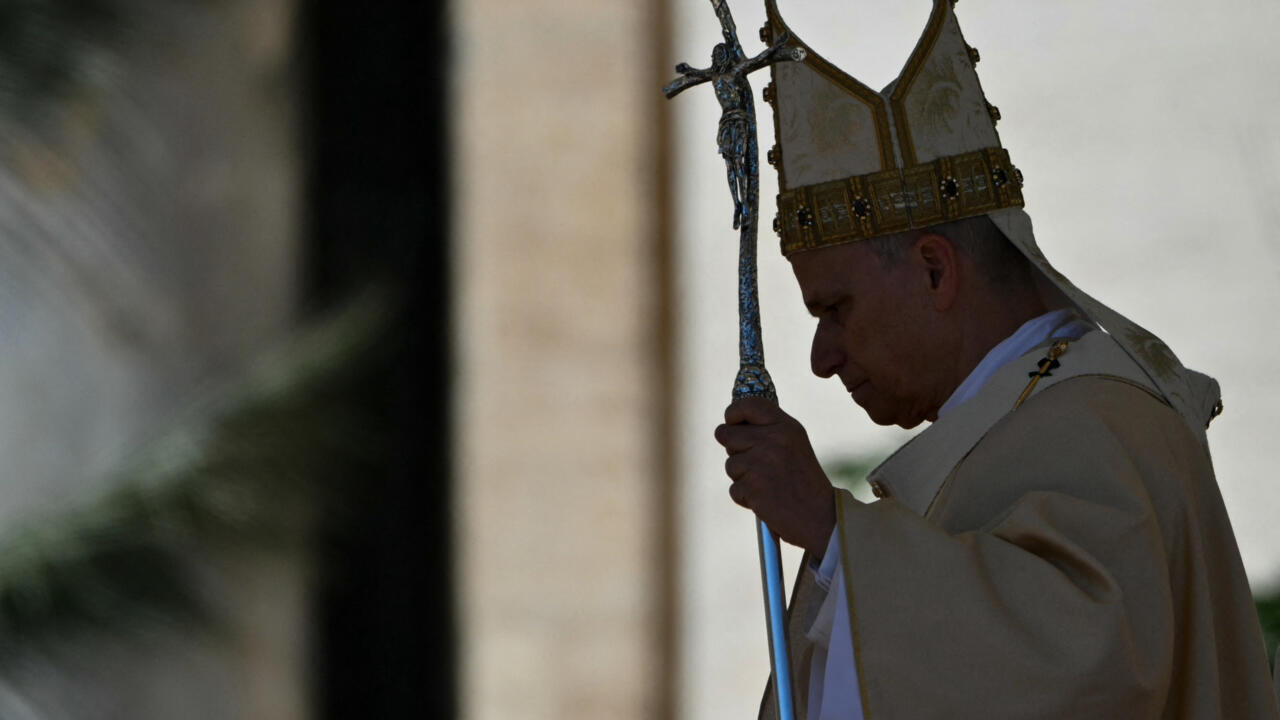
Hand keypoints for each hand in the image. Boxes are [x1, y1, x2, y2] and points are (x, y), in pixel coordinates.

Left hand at [714, 397, 835, 555]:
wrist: (821, 516)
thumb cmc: (803, 480)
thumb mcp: (793, 444)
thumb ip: (767, 430)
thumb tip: (727, 426)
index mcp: (785, 427)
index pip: (748, 404)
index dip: (733, 412)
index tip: (731, 423)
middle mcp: (773, 440)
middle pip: (727, 434)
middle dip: (735, 450)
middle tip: (757, 464)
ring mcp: (761, 463)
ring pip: (730, 464)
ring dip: (743, 477)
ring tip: (768, 483)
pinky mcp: (753, 487)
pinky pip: (734, 488)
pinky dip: (746, 497)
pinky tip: (766, 499)